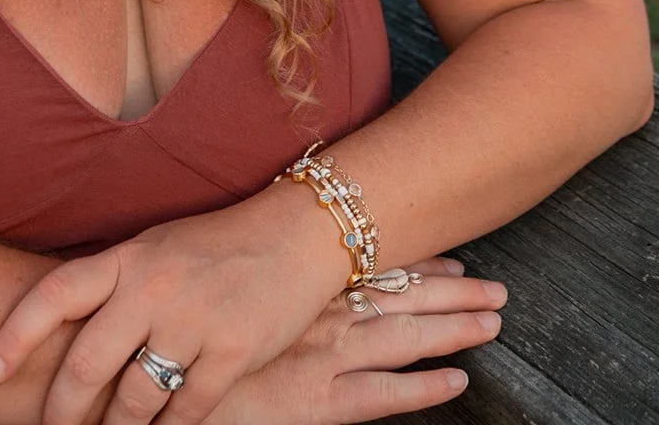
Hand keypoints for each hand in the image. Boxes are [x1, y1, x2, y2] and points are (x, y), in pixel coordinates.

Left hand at [0, 188, 365, 424]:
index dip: (15, 335)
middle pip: (87, 363)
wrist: (295, 234)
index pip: (56, 293)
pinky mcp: (234, 351)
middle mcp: (154, 286)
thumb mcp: (156, 249)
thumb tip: (63, 330)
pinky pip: (186, 412)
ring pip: (134, 399)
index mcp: (129, 257)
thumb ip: (113, 284)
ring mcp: (194, 320)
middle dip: (62, 411)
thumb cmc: (217, 245)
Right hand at [210, 257, 506, 424]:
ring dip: (452, 329)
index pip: (372, 268)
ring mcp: (322, 357)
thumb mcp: (228, 294)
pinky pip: (382, 394)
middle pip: (400, 297)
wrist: (162, 375)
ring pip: (403, 337)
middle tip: (497, 289)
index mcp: (300, 287)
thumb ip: (263, 284)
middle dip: (451, 292)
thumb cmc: (190, 329)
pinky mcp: (317, 402)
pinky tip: (456, 382)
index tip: (453, 257)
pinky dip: (422, 387)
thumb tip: (285, 268)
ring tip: (492, 322)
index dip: (417, 262)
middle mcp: (318, 314)